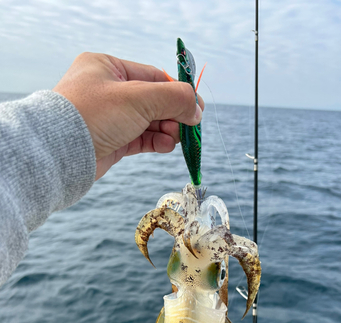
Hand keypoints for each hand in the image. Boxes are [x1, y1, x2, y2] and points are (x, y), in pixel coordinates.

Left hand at [53, 52, 203, 179]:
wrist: (60, 153)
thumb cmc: (92, 114)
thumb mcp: (138, 98)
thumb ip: (173, 98)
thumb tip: (197, 108)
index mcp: (108, 68)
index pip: (153, 76)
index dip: (177, 92)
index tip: (196, 107)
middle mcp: (108, 91)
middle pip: (154, 101)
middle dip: (173, 114)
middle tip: (190, 127)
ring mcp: (109, 117)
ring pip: (149, 121)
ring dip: (167, 130)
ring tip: (177, 139)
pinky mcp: (111, 141)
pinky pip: (141, 138)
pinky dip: (156, 141)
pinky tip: (167, 146)